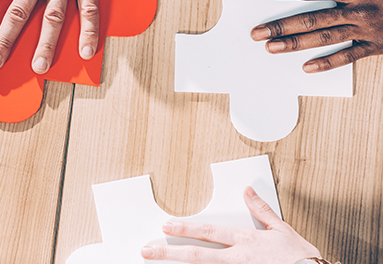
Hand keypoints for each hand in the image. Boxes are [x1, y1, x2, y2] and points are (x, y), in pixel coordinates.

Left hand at [141, 187, 320, 262]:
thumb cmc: (300, 258)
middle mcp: (238, 259)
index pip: (208, 232)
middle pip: (197, 255)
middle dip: (169, 252)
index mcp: (245, 241)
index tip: (165, 226)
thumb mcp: (281, 229)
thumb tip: (248, 191)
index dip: (185, 228)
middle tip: (148, 250)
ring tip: (157, 262)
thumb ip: (261, 210)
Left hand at [250, 0, 382, 72]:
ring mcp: (366, 31)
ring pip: (324, 39)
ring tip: (271, 48)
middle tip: (256, 32)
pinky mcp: (377, 46)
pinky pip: (349, 57)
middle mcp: (358, 11)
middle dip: (280, 26)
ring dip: (295, 44)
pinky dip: (327, 63)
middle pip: (311, 19)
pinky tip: (307, 67)